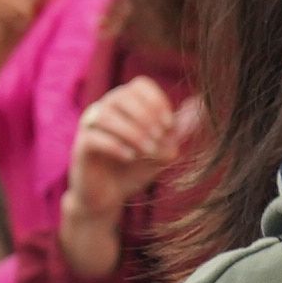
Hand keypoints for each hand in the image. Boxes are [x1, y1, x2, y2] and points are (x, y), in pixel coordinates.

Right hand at [61, 82, 197, 277]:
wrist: (109, 198)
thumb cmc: (134, 169)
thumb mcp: (162, 150)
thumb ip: (179, 129)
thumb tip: (200, 104)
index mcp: (124, 104)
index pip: (140, 85)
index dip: (157, 101)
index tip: (169, 125)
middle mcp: (104, 109)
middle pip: (123, 95)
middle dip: (145, 117)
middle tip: (159, 139)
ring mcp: (89, 127)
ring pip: (107, 115)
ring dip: (132, 132)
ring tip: (147, 151)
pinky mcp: (80, 147)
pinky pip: (94, 138)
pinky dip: (115, 146)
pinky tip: (129, 157)